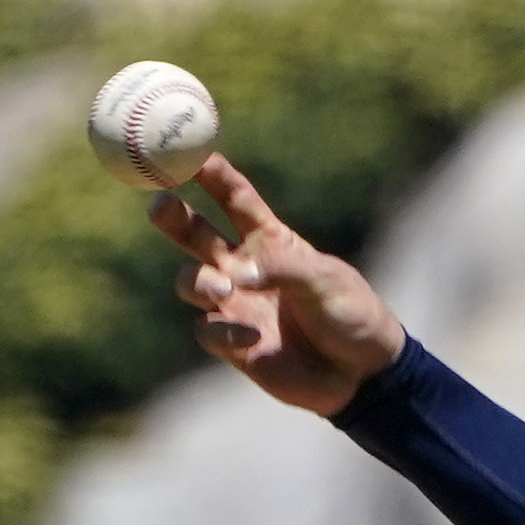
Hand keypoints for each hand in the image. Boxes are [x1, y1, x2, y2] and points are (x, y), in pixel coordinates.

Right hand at [153, 154, 404, 414]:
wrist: (364, 373)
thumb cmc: (350, 314)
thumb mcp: (324, 280)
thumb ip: (279, 269)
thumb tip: (232, 274)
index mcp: (270, 240)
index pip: (233, 197)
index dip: (209, 173)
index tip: (185, 151)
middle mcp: (244, 267)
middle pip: (194, 233)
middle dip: (172, 216)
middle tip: (161, 205)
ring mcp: (236, 305)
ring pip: (191, 282)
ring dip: (199, 281)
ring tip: (222, 289)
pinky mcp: (234, 344)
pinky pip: (209, 331)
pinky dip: (223, 331)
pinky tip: (253, 336)